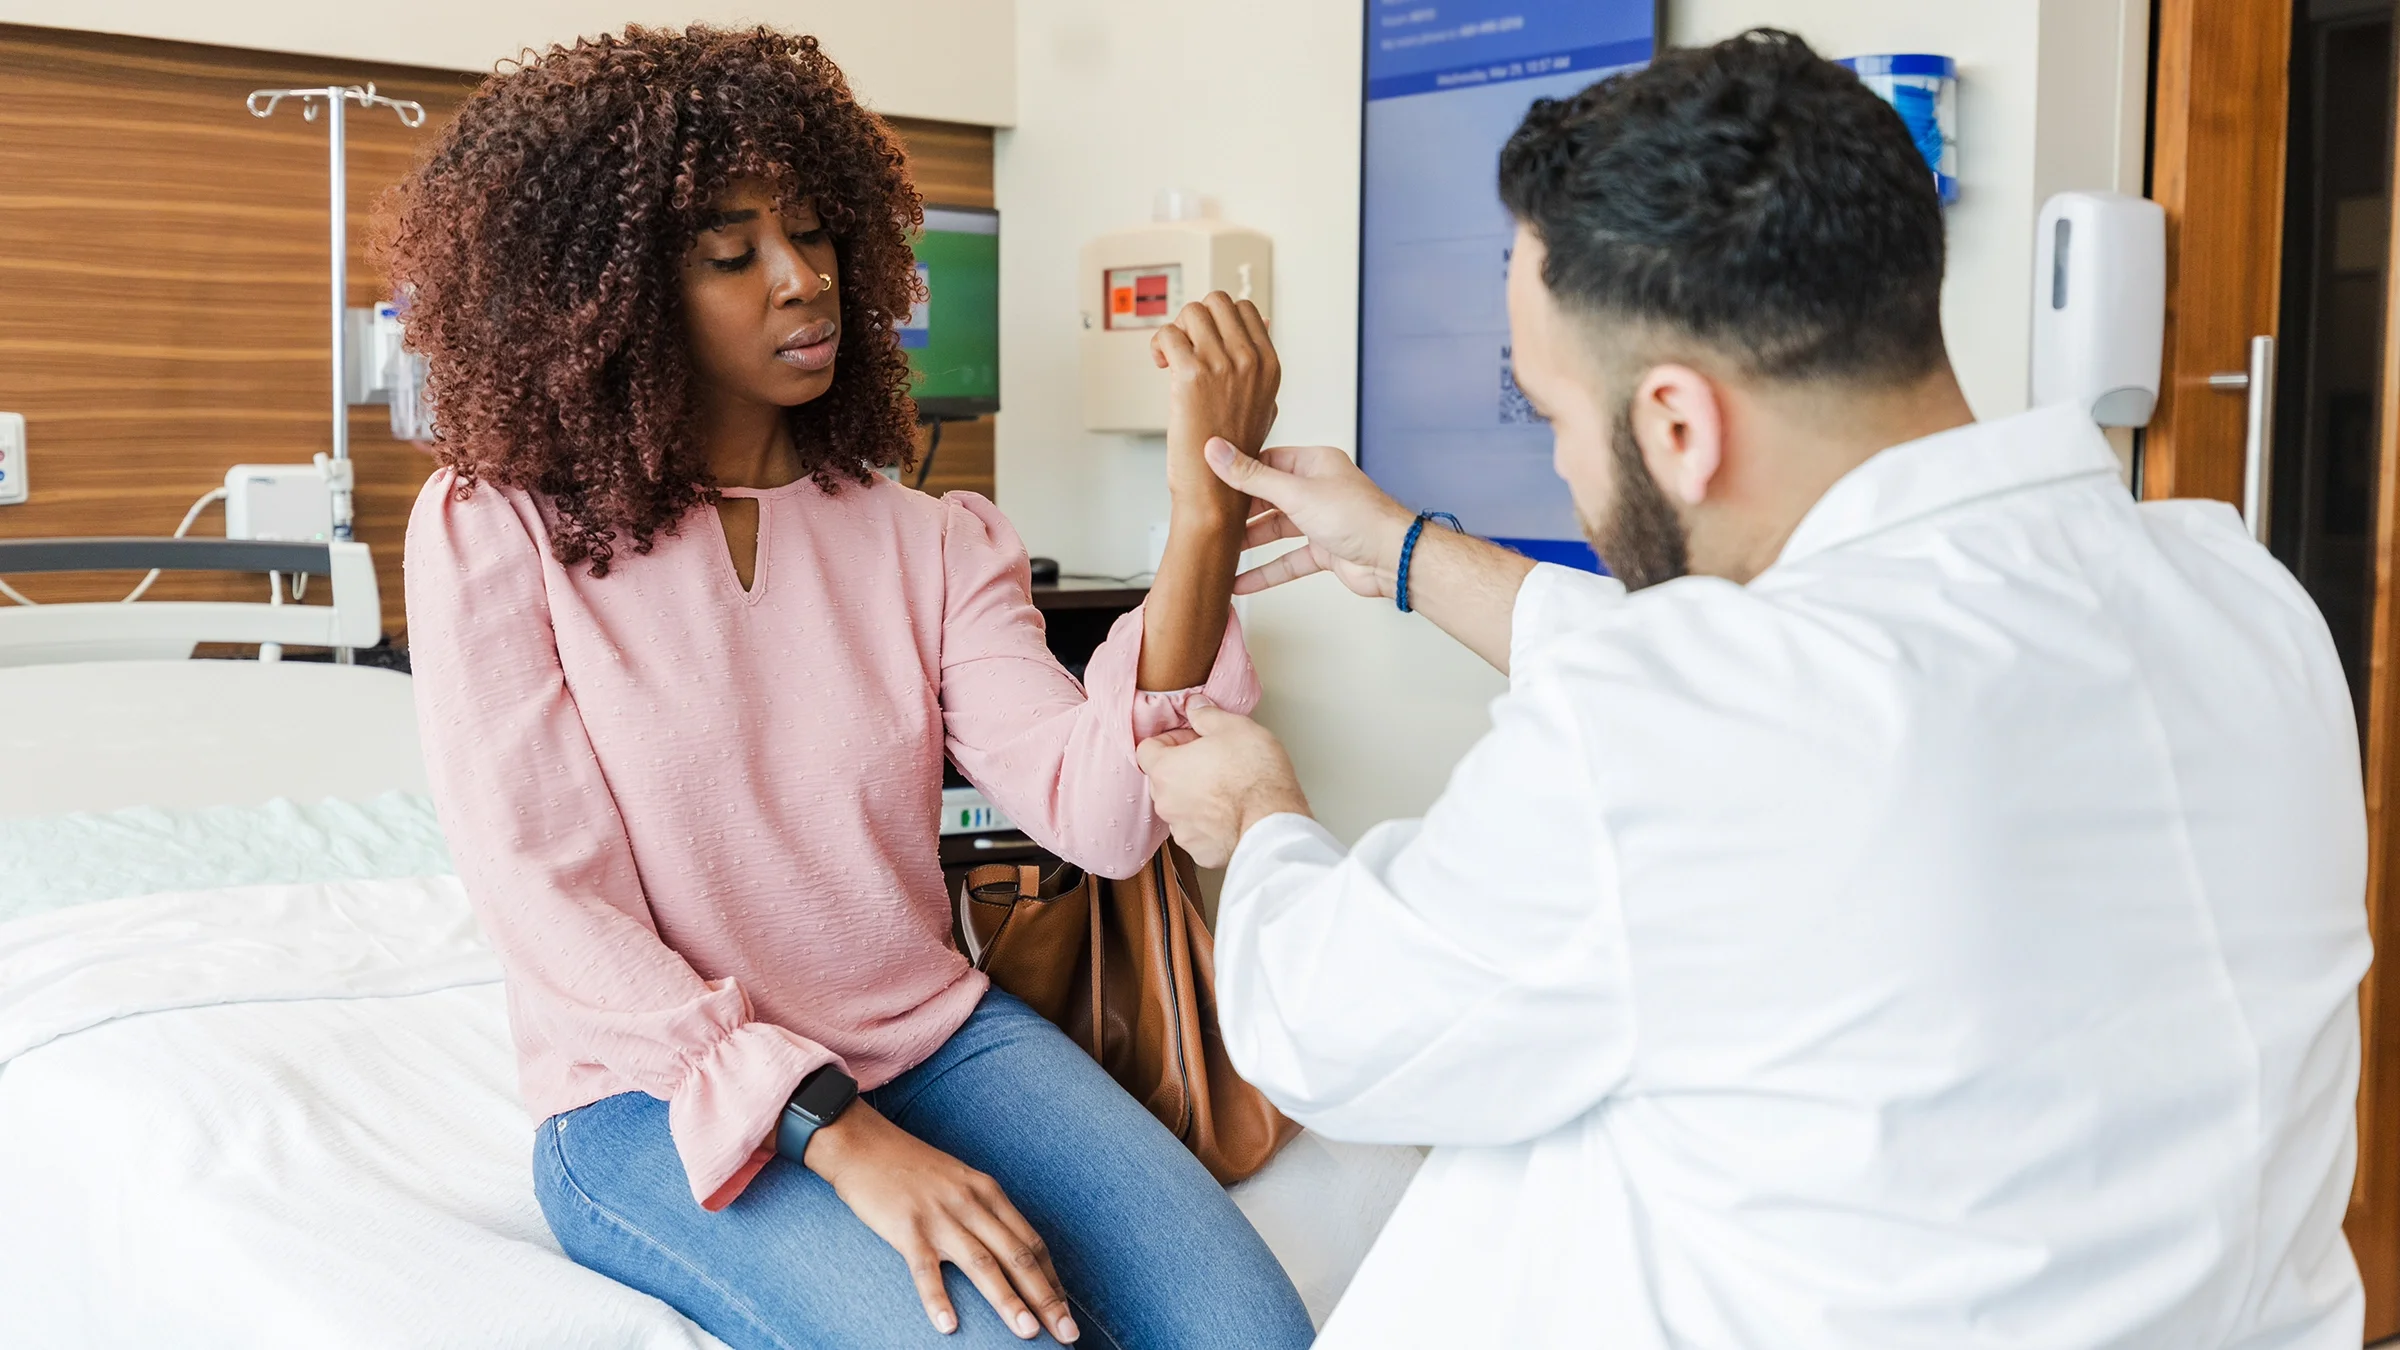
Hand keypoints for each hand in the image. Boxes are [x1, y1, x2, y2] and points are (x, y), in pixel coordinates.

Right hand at [804, 1103, 1077, 1341]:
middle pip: (1018, 1256)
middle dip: (1046, 1298)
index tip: (1066, 1310)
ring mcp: (940, 1216)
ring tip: (1028, 1333)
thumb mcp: (959, 1182)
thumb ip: (983, 1212)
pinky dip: (938, 1298)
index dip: (1052, 1279)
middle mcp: (972, 1203)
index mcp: (989, 1192)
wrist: (863, 1143)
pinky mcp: (906, 1227)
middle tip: (1067, 1333)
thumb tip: (1007, 1250)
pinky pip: (925, 1269)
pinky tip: (949, 1326)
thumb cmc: (912, 1168)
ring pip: (983, 1264)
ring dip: (1008, 1301)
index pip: (1031, 1242)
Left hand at [1135, 699, 1310, 867]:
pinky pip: (1198, 833)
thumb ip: (1207, 715)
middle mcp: (1166, 803)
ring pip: (1180, 808)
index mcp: (1166, 769)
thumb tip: (1196, 706)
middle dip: (1184, 769)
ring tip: (1227, 790)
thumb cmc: (1256, 776)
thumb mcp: (1235, 727)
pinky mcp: (1200, 851)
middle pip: (1163, 779)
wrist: (1274, 823)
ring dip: (1196, 797)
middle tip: (1214, 761)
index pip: (1147, 749)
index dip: (1170, 740)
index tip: (1192, 739)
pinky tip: (1232, 814)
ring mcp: (1182, 830)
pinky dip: (1210, 824)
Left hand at [1152, 293, 1279, 522]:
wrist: (1215, 492)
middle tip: (1185, 346)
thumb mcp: (1263, 403)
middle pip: (1216, 302)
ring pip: (1192, 311)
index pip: (1245, 309)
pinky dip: (1158, 344)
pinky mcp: (1191, 375)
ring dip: (1175, 330)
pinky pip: (1168, 334)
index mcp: (1269, 365)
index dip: (1218, 320)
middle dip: (1195, 319)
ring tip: (1171, 358)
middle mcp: (1249, 361)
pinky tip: (1161, 365)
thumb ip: (1261, 363)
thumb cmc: (1233, 455)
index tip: (1205, 343)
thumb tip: (1263, 323)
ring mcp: (1222, 365)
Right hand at [1201, 439, 1415, 598]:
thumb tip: (1216, 452)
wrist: (1393, 559)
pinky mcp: (1323, 551)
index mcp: (1314, 464)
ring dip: (1250, 543)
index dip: (1239, 471)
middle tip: (1209, 519)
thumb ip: (1252, 477)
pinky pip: (1287, 560)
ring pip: (1276, 530)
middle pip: (1268, 497)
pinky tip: (1241, 582)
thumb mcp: (1296, 493)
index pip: (1267, 461)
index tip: (1209, 479)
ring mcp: (1320, 521)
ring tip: (1219, 551)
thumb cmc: (1357, 517)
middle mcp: (1318, 490)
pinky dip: (1266, 572)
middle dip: (1241, 512)